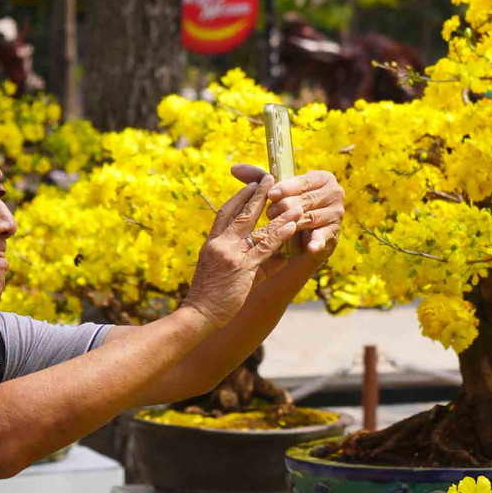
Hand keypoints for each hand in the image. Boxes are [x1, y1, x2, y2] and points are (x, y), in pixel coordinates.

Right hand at [181, 174, 296, 327]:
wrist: (198, 315)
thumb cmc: (210, 297)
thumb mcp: (225, 274)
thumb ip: (255, 264)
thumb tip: (281, 258)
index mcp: (212, 243)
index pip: (225, 213)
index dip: (239, 197)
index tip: (251, 185)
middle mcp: (220, 244)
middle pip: (240, 212)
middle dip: (257, 193)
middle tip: (270, 177)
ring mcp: (230, 254)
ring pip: (257, 228)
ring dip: (277, 213)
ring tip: (293, 201)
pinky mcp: (242, 268)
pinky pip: (265, 248)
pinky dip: (280, 235)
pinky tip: (293, 225)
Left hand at [232, 162, 344, 259]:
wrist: (305, 233)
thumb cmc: (288, 205)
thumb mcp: (276, 191)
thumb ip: (258, 178)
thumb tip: (234, 168)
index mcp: (322, 178)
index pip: (303, 181)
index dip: (286, 188)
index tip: (271, 194)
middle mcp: (335, 193)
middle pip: (306, 200)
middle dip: (286, 207)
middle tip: (270, 214)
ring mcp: (336, 214)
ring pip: (310, 218)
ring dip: (293, 224)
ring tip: (278, 228)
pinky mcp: (334, 233)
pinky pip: (324, 237)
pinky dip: (317, 242)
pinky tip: (310, 247)